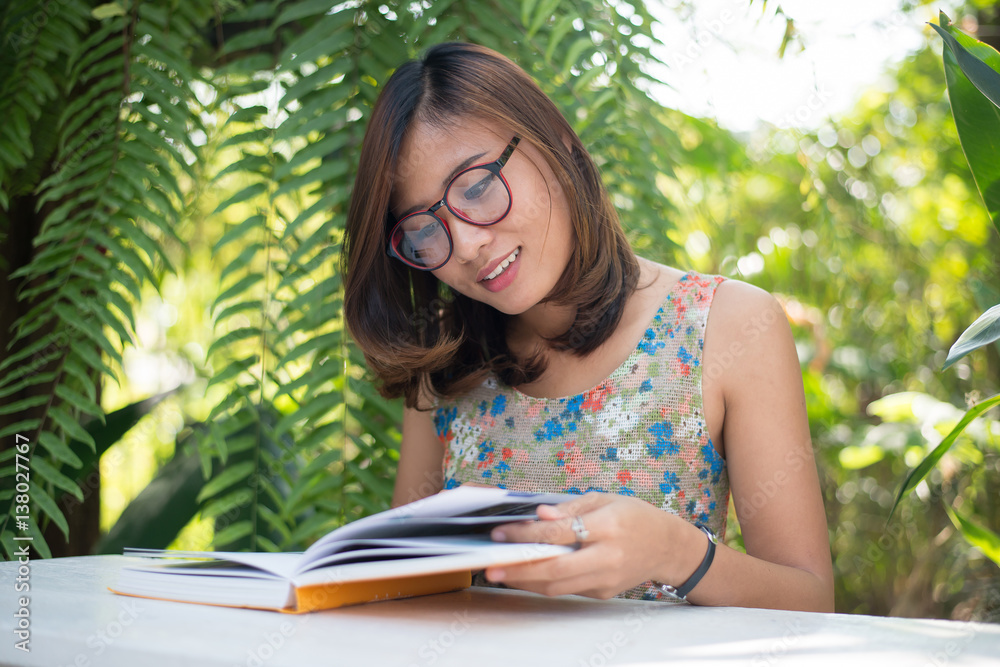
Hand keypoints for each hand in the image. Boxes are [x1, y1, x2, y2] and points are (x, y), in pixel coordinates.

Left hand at [483, 492, 699, 599]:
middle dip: (519, 569)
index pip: (560, 534)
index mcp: (609, 527)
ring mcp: (606, 579)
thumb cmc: (635, 517)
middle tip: (490, 566)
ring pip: (558, 586)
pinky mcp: (603, 592)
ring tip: (501, 572)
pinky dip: (544, 583)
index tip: (501, 533)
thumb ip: (570, 508)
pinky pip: (567, 590)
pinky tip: (526, 574)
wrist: (667, 547)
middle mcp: (608, 557)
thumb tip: (539, 514)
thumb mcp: (605, 499)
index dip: (527, 535)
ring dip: (526, 581)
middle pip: (556, 569)